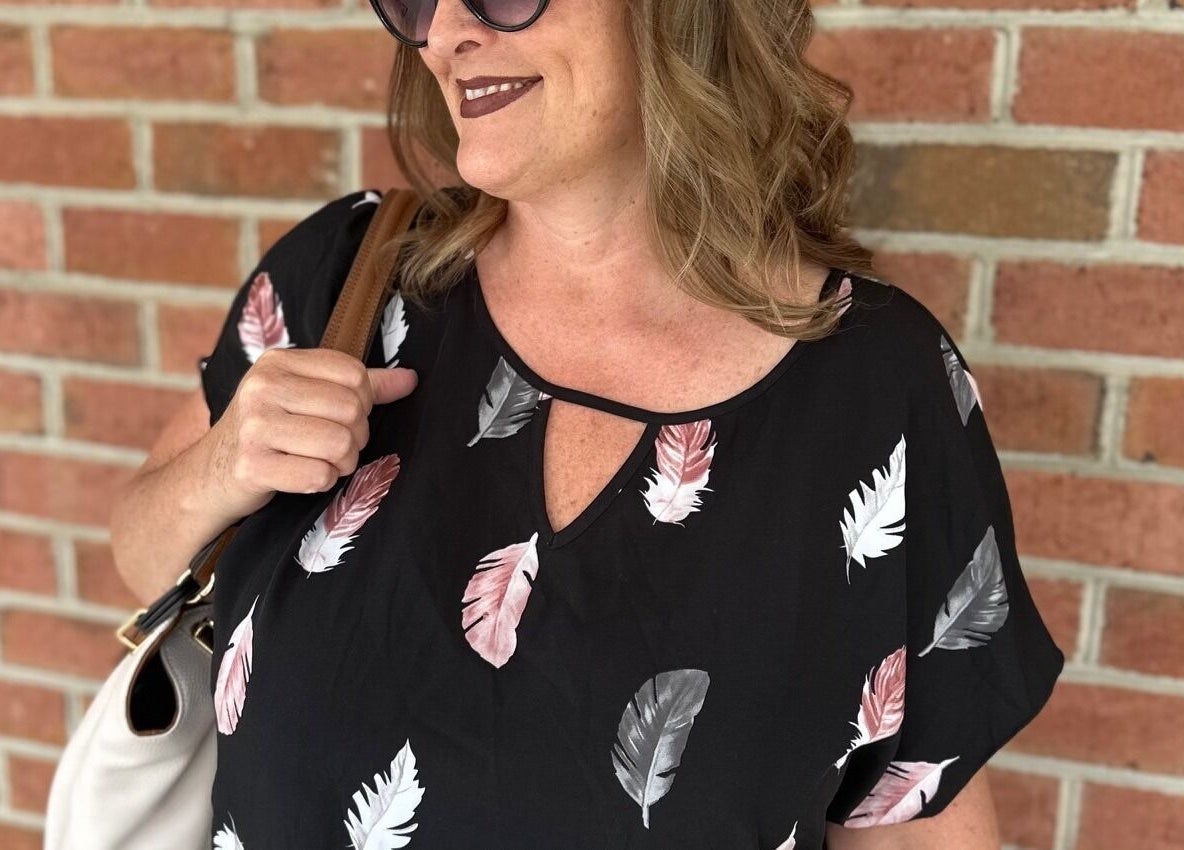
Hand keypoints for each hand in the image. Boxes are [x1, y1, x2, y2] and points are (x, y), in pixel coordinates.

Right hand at [205, 347, 416, 519]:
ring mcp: (254, 427)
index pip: (354, 374)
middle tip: (337, 445)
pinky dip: (321, 481)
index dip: (363, 401)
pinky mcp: (252, 465)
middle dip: (356, 436)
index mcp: (278, 361)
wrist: (210, 474)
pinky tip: (304, 476)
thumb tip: (410, 379)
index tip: (345, 416)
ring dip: (342, 462)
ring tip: (324, 461)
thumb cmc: (268, 430)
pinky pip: (319, 475)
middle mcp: (262, 387)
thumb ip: (359, 386)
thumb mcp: (304, 396)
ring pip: (339, 444)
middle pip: (351, 410)